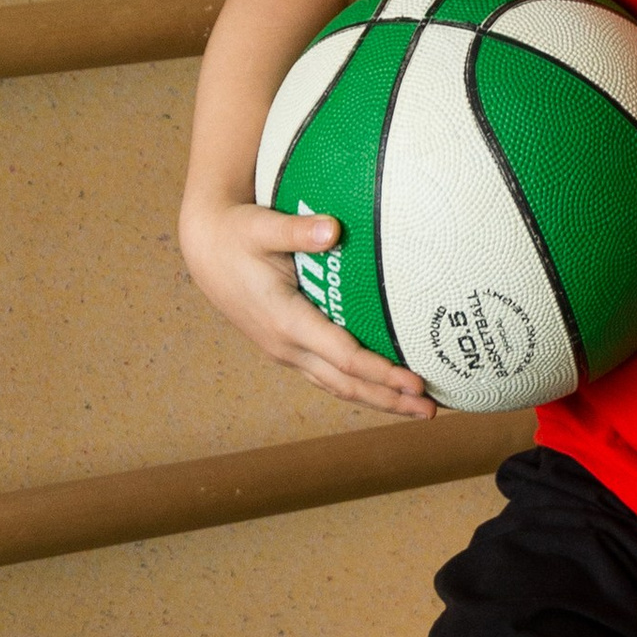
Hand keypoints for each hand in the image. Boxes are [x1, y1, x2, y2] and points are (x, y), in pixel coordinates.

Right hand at [177, 196, 436, 421]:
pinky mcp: (289, 348)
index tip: (415, 382)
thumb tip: (333, 228)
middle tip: (431, 410)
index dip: (381, 372)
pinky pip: (328, 376)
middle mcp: (286, 346)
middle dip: (389, 399)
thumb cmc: (237, 233)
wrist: (206, 250)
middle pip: (346, 384)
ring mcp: (286, 351)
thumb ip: (297, 231)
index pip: (343, 357)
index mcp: (285, 321)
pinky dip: (359, 387)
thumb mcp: (262, 226)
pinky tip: (385, 390)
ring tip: (418, 409)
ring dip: (378, 400)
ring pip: (337, 386)